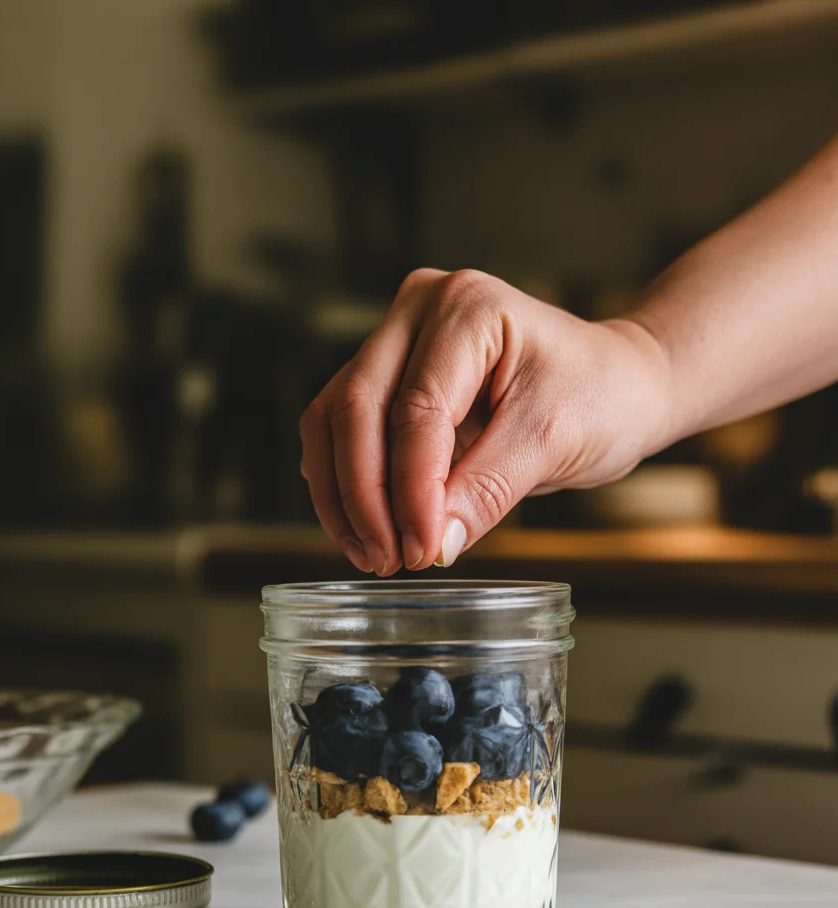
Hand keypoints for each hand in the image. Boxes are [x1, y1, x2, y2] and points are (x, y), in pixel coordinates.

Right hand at [300, 268, 670, 574]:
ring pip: (334, 418)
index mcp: (468, 307)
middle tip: (387, 559)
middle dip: (365, 495)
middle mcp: (420, 310)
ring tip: (373, 555)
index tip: (421, 549)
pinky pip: (342, 430)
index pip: (417, 407)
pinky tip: (366, 531)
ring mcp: (397, 339)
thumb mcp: (555, 442)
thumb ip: (489, 488)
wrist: (615, 386)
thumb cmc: (599, 396)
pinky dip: (346, 485)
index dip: (411, 487)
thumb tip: (433, 543)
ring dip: (344, 495)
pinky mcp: (388, 377)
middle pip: (356, 406)